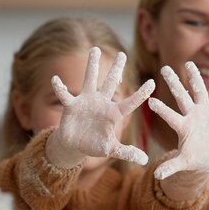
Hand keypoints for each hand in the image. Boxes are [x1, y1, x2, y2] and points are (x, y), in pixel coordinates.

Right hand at [48, 47, 154, 167]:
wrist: (76, 145)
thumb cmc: (96, 145)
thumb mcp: (112, 150)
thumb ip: (127, 152)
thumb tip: (145, 160)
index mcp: (114, 114)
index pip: (131, 102)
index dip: (141, 93)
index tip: (152, 82)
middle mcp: (102, 103)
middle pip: (111, 83)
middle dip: (116, 69)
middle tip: (123, 53)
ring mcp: (87, 102)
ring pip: (90, 80)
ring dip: (92, 66)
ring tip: (95, 49)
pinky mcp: (72, 106)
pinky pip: (65, 95)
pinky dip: (60, 88)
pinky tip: (55, 79)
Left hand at [149, 61, 208, 180]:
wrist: (203, 156)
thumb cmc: (191, 158)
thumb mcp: (182, 163)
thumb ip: (170, 167)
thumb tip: (157, 176)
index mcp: (183, 127)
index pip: (171, 116)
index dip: (162, 109)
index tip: (150, 101)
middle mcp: (191, 116)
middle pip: (182, 96)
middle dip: (174, 82)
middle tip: (164, 68)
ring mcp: (204, 113)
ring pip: (200, 92)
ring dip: (196, 78)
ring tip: (190, 64)